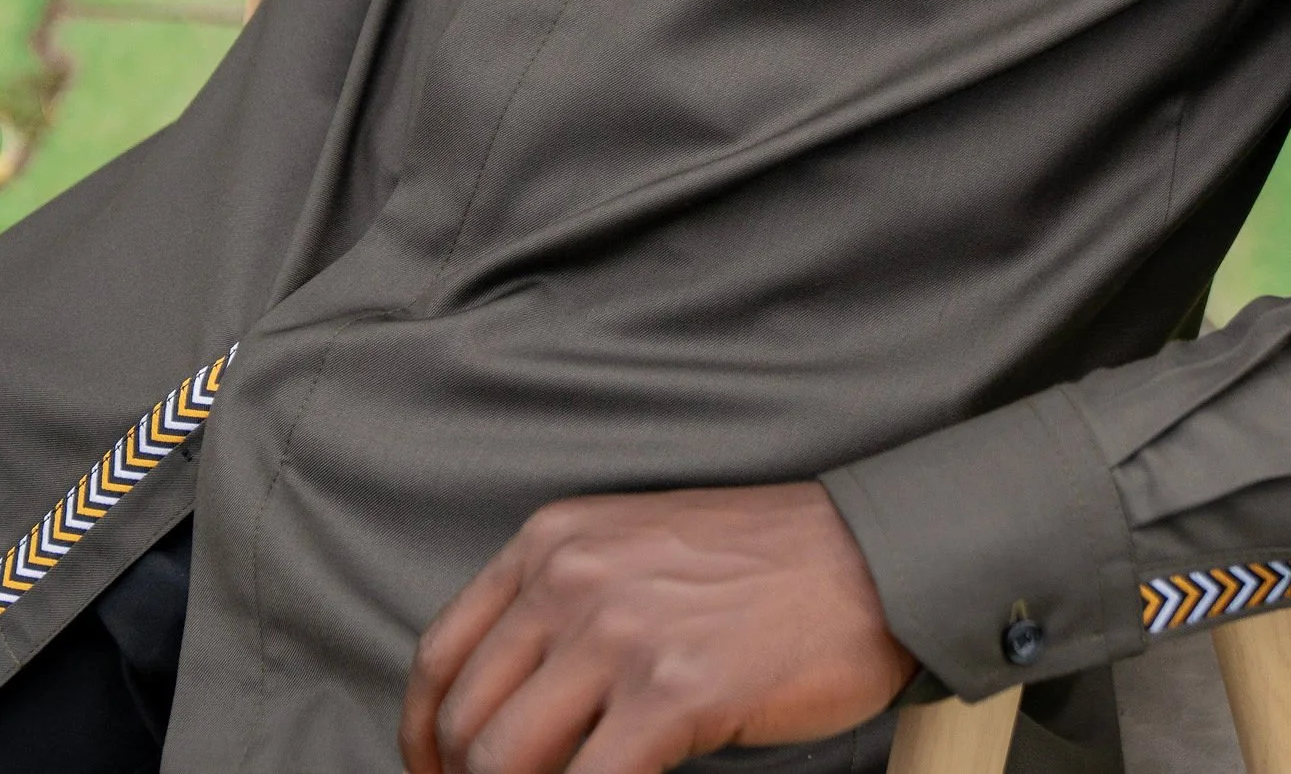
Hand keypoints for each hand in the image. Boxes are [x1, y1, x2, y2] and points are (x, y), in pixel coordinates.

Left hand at [398, 481, 916, 773]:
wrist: (869, 559)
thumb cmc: (760, 567)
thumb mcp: (636, 551)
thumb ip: (562, 609)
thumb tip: (495, 715)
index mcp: (554, 539)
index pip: (439, 657)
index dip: (422, 742)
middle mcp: (572, 576)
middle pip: (465, 722)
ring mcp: (620, 634)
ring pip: (504, 764)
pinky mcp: (672, 694)